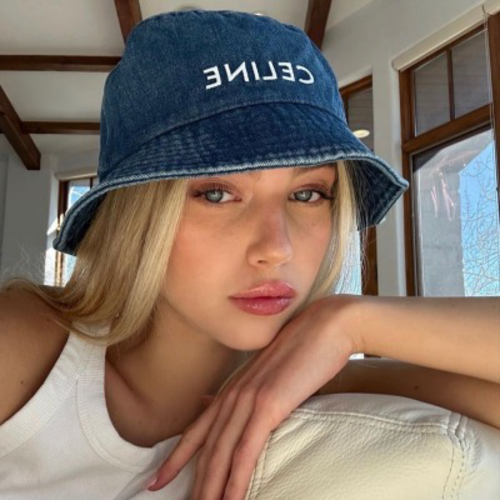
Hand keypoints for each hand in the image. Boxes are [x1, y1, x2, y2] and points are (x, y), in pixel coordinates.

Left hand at [147, 295, 357, 498]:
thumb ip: (250, 391)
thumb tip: (234, 405)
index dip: (175, 458)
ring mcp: (249, 399)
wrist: (325, 325)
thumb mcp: (269, 371)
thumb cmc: (303, 350)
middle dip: (194, 483)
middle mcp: (234, 394)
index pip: (196, 430)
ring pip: (220, 453)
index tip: (157, 480)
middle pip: (205, 449)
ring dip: (211, 489)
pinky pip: (246, 450)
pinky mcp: (269, 405)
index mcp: (233, 388)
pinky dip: (236, 479)